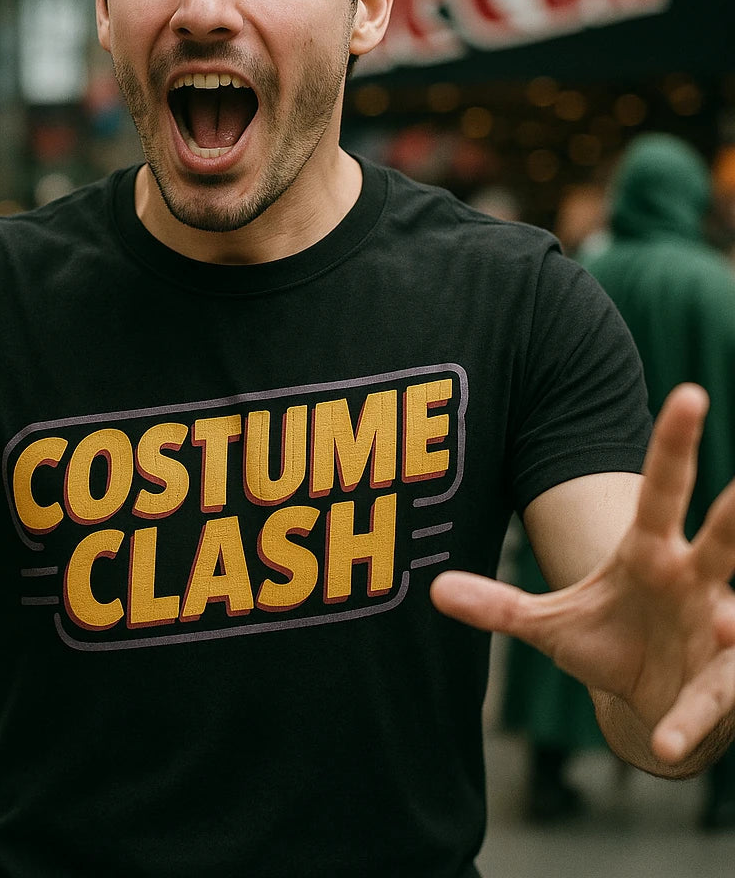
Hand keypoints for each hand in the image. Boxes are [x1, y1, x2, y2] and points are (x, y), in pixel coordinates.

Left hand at [431, 383, 734, 767]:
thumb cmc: (609, 641)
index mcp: (650, 554)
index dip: (674, 444)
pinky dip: (691, 720)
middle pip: (722, 538)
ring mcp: (716, 632)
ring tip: (729, 625)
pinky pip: (714, 701)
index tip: (690, 393)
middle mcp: (693, 582)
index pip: (661, 491)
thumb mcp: (545, 622)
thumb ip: (496, 604)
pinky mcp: (722, 687)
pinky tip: (667, 743)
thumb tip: (432, 589)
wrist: (646, 698)